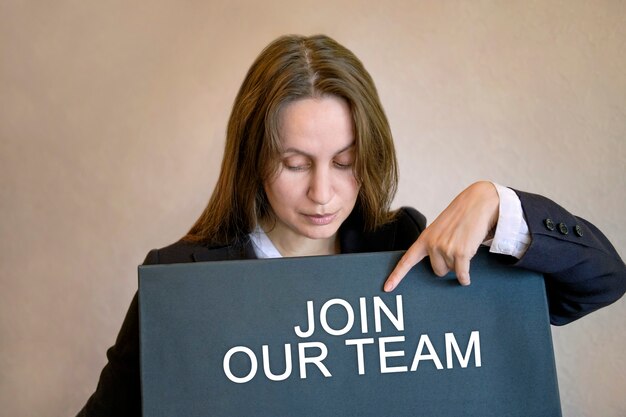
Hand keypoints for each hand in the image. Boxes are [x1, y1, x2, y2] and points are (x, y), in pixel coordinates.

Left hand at [384, 181, 498, 290]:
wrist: (478, 203)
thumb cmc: (460, 217)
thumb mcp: (440, 229)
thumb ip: (434, 245)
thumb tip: (438, 267)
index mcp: (424, 238)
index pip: (407, 260)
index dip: (396, 276)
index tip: (387, 288)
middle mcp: (432, 244)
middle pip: (437, 271)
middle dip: (447, 264)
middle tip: (456, 248)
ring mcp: (445, 249)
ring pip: (452, 271)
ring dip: (459, 263)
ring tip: (464, 245)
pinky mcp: (461, 253)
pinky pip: (461, 274)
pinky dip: (465, 278)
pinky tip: (466, 277)